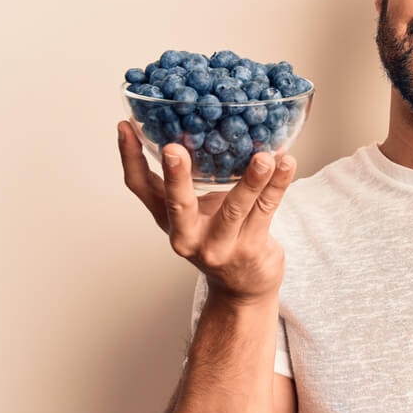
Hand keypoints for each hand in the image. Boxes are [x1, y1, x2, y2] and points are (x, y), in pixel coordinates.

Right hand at [117, 120, 296, 303]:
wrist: (243, 286)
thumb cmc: (218, 236)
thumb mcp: (194, 212)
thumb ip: (191, 180)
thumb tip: (196, 126)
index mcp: (168, 219)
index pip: (140, 187)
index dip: (129, 157)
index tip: (125, 126)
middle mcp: (187, 235)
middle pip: (177, 204)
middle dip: (176, 177)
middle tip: (173, 149)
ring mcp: (219, 245)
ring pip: (236, 208)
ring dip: (252, 180)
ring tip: (264, 157)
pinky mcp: (250, 248)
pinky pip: (266, 210)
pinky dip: (278, 184)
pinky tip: (287, 164)